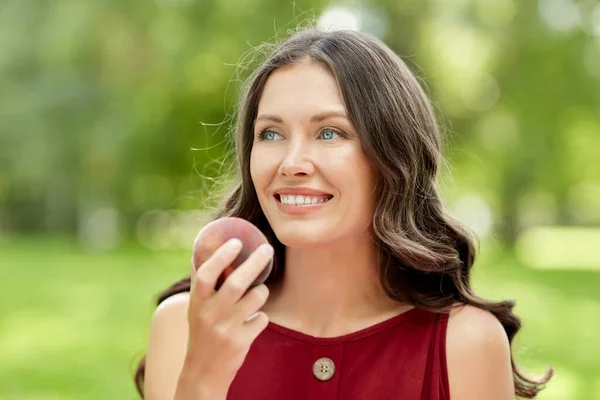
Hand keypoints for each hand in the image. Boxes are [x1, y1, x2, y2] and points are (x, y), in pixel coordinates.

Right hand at [175, 238, 272, 398]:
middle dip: (255, 263)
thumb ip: (200, 283)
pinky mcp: (241, 342)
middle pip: (237, 283)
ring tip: (258, 292)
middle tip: (268, 250)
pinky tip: (253, 320)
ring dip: (261, 291)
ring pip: (255, 298)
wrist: (203, 372)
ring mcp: (226, 329)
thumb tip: (200, 252)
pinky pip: (261, 319)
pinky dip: (261, 316)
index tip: (237, 242)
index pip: (206, 274)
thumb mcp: (195, 308)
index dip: (221, 256)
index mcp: (196, 302)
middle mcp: (210, 315)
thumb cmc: (202, 332)